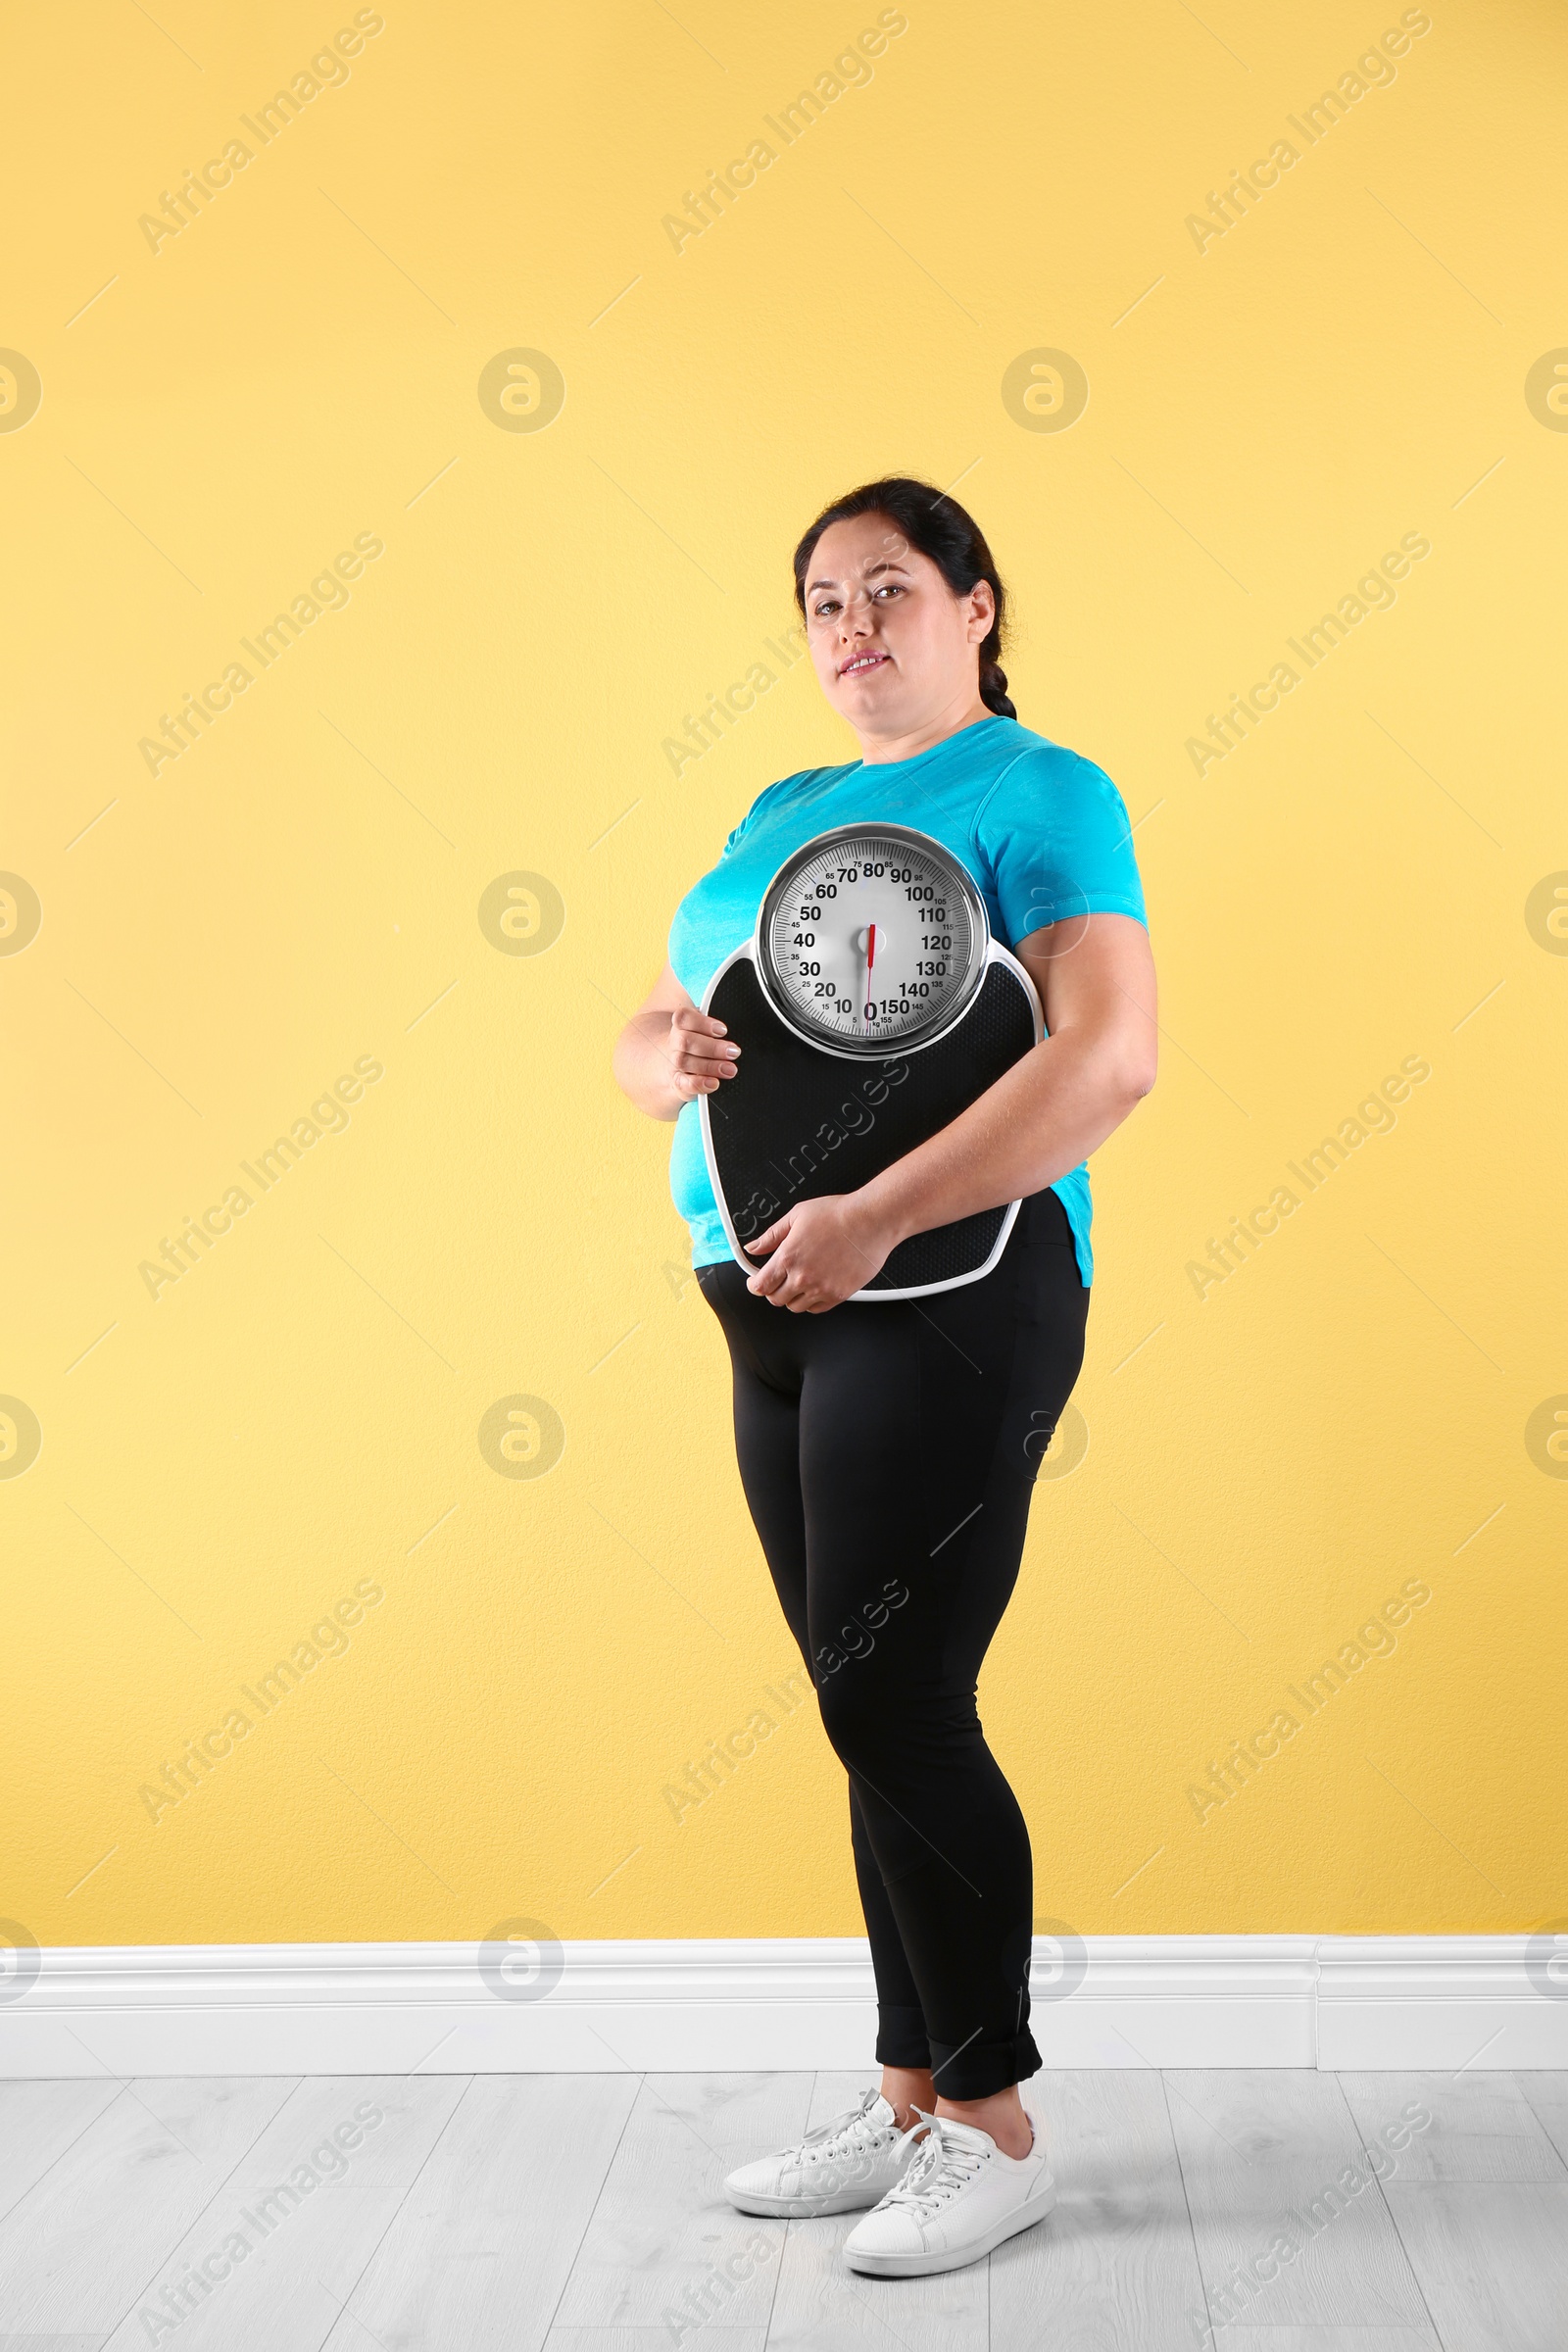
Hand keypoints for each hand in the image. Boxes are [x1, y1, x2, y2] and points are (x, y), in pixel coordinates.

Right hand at [668, 1004, 740, 1102]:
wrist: (684, 1065)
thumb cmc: (703, 1043)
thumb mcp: (707, 1030)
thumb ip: (717, 1027)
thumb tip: (742, 1029)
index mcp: (682, 1025)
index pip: (683, 1017)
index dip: (702, 1023)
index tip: (723, 1030)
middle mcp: (675, 1042)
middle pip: (685, 1041)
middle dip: (713, 1048)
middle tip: (733, 1052)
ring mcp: (674, 1062)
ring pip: (684, 1061)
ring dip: (710, 1066)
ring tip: (730, 1069)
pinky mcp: (677, 1080)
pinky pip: (682, 1083)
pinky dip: (699, 1083)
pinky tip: (714, 1083)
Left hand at [744, 1194, 897, 1311]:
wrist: (871, 1220)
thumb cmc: (839, 1214)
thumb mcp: (797, 1215)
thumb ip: (771, 1235)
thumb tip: (754, 1247)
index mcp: (788, 1257)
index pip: (760, 1285)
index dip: (754, 1285)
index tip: (756, 1282)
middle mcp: (803, 1277)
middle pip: (776, 1299)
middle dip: (773, 1290)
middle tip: (778, 1279)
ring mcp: (821, 1288)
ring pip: (795, 1307)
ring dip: (792, 1297)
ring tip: (798, 1282)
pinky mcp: (838, 1295)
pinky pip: (817, 1309)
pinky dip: (811, 1303)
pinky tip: (814, 1288)